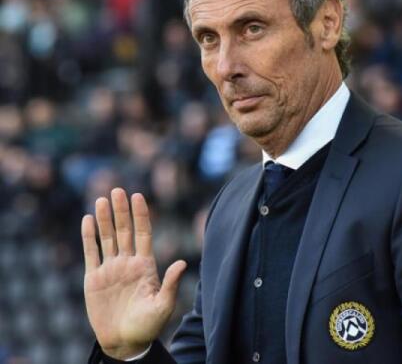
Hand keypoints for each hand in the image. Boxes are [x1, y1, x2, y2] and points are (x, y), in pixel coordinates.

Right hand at [82, 188, 186, 359]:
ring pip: (107, 237)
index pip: (143, 233)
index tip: (138, 196)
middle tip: (117, 190)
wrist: (125, 342)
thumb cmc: (148, 325)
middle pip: (124, 230)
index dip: (141, 215)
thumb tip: (183, 262)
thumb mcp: (163, 305)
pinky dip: (89, 237)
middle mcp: (128, 262)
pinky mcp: (94, 278)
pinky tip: (87, 220)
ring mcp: (111, 269)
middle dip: (121, 210)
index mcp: (146, 265)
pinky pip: (91, 253)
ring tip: (101, 199)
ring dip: (103, 219)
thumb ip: (170, 283)